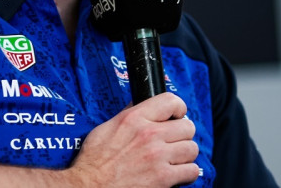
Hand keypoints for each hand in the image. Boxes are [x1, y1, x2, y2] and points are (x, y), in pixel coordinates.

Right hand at [63, 92, 199, 187]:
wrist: (89, 186)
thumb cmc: (94, 161)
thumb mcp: (106, 128)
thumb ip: (128, 115)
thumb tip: (140, 105)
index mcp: (134, 118)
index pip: (171, 101)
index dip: (179, 109)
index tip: (177, 116)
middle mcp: (149, 134)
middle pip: (187, 127)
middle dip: (182, 135)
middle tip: (173, 143)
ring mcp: (158, 156)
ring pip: (192, 149)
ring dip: (185, 155)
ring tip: (174, 160)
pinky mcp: (163, 178)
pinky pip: (191, 171)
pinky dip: (187, 174)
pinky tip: (176, 174)